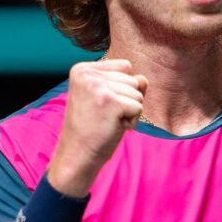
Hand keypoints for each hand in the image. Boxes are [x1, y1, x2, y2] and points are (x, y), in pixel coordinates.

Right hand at [47, 59, 148, 196]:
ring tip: (108, 122)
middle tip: (104, 117)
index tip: (102, 105)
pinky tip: (113, 128)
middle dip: (126, 101)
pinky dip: (131, 122)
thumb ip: (126, 84)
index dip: (121, 89)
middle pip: (133, 80)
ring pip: (138, 94)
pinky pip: (139, 108)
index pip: (125, 66)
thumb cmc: (92, 128)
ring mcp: (98, 87)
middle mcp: (87, 74)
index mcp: (82, 69)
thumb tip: (144, 79)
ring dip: (129, 112)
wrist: (77, 155)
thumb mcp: (107, 99)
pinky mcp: (111, 102)